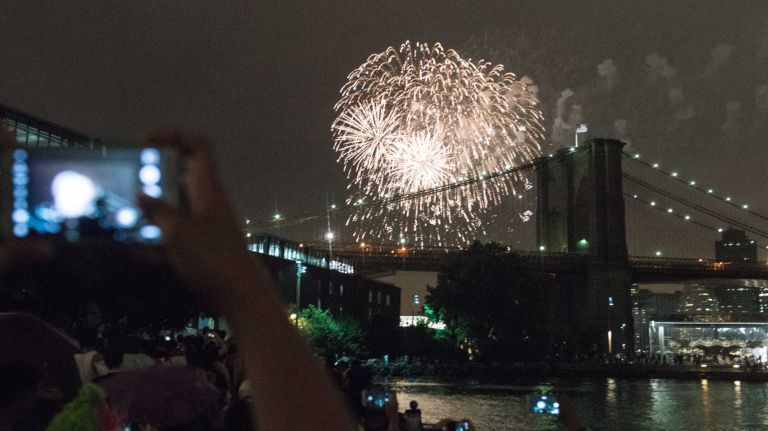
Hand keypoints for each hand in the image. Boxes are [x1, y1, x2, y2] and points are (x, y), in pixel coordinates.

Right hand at [138, 128, 253, 310]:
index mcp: (208, 189)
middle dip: (152, 179)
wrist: (242, 298)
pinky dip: (157, 243)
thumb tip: (141, 196)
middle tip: (125, 184)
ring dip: (150, 214)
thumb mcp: (178, 233)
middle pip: (181, 178)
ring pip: (174, 210)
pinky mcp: (204, 249)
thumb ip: (158, 212)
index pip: (199, 146)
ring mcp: (206, 226)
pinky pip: (176, 238)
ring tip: (122, 222)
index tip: (146, 140)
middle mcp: (208, 203)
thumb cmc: (213, 260)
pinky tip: (136, 255)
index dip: (174, 135)